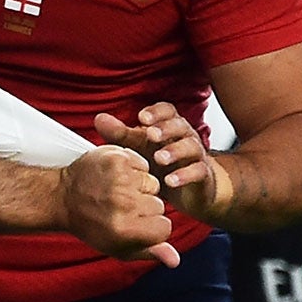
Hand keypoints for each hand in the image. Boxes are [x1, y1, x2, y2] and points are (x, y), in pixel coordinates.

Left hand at [59, 146, 179, 266]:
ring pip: (153, 184)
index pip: (164, 228)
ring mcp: (120, 178)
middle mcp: (124, 203)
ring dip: (139, 188)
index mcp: (125, 228)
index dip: (151, 228)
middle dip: (145, 208)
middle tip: (119, 208)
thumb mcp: (117, 247)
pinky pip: (143, 165)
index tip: (131, 225)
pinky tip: (115, 177)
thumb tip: (176, 261)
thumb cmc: (91, 225)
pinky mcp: (116, 158)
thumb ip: (148, 253)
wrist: (60, 196)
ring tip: (116, 192)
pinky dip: (134, 170)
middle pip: (159, 206)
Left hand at [93, 102, 232, 222]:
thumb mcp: (139, 148)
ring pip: (191, 146)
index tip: (141, 117)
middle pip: (180, 125)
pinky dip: (184, 175)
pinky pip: (198, 171)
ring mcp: (195, 155)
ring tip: (159, 158)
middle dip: (165, 128)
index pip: (167, 111)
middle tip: (150, 135)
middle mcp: (185, 137)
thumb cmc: (161, 164)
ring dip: (175, 151)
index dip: (156, 112)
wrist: (191, 190)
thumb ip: (121, 134)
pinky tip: (170, 181)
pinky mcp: (202, 175)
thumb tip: (99, 118)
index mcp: (169, 127)